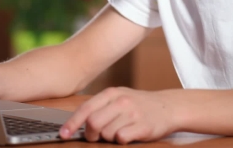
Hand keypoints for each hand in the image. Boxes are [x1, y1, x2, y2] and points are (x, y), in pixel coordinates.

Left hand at [60, 87, 176, 143]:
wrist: (169, 107)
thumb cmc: (140, 105)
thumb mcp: (120, 98)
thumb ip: (100, 107)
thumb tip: (78, 123)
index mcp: (112, 93)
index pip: (85, 109)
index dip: (72, 124)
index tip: (63, 134)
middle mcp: (121, 101)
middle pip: (93, 123)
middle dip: (92, 134)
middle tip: (98, 136)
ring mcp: (132, 113)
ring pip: (107, 133)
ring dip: (109, 138)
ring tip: (119, 131)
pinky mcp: (143, 126)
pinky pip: (121, 138)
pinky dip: (122, 140)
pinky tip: (129, 134)